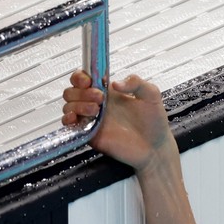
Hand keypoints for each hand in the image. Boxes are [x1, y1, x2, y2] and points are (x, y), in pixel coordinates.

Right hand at [62, 70, 177, 173]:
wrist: (156, 147)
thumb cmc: (154, 122)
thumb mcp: (151, 95)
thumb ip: (136, 82)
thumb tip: (116, 83)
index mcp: (108, 92)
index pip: (83, 79)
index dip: (80, 77)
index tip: (89, 80)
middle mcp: (96, 104)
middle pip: (72, 91)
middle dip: (81, 91)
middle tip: (100, 98)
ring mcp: (92, 119)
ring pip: (68, 106)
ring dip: (77, 104)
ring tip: (96, 109)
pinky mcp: (89, 134)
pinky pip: (70, 126)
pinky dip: (67, 119)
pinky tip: (76, 118)